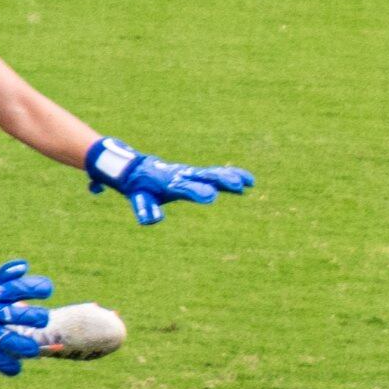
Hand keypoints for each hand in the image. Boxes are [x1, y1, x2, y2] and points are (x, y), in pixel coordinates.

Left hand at [86, 136, 254, 223]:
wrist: (139, 168)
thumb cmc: (140, 187)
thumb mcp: (139, 198)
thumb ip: (145, 208)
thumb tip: (152, 220)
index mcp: (168, 181)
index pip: (184, 186)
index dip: (197, 190)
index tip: (212, 196)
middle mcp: (183, 174)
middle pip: (204, 175)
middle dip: (220, 180)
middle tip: (237, 186)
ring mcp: (192, 172)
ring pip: (213, 172)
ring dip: (230, 177)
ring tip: (248, 183)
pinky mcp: (198, 173)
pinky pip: (217, 172)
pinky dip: (232, 174)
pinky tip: (249, 181)